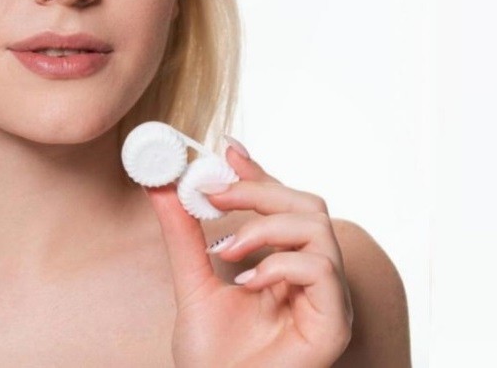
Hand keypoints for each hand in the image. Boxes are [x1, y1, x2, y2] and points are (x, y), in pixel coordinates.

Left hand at [146, 142, 353, 366]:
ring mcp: (329, 299)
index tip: (227, 150)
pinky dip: (280, 265)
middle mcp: (315, 277)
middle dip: (259, 190)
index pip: (283, 205)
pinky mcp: (335, 323)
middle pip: (307, 205)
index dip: (259, 174)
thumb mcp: (193, 284)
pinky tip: (248, 283)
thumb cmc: (214, 357)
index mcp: (286, 264)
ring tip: (227, 250)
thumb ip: (183, 236)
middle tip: (214, 193)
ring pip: (317, 229)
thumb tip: (162, 185)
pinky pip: (321, 269)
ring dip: (265, 228)